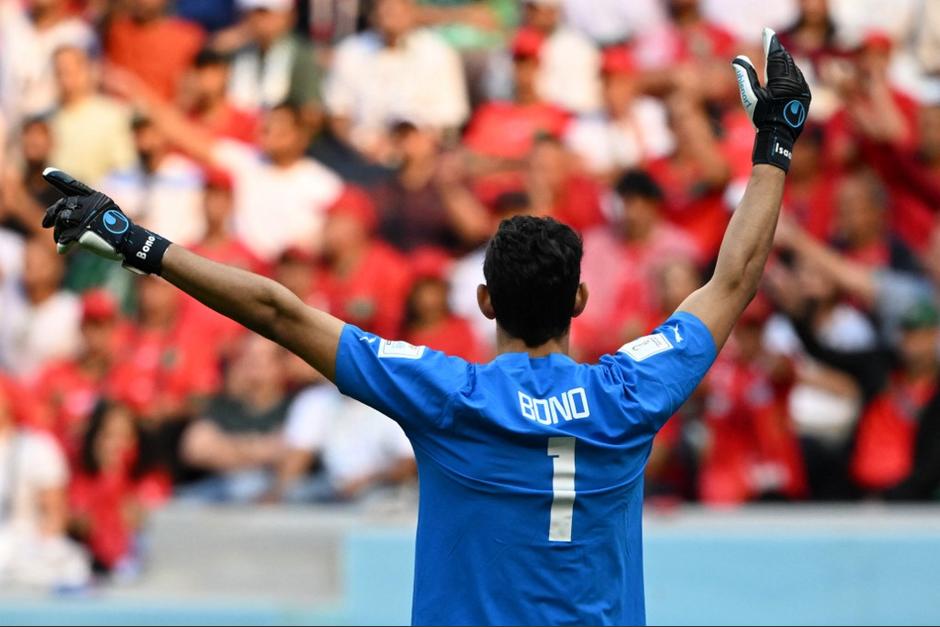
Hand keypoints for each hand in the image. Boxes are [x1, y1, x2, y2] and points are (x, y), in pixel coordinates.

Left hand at [41, 168, 169, 274]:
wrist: (130, 243)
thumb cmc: (119, 231)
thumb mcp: (106, 214)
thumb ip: (88, 211)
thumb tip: (65, 219)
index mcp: (96, 198)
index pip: (74, 186)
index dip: (59, 178)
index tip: (46, 172)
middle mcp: (90, 204)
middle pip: (63, 204)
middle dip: (52, 214)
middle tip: (46, 223)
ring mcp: (86, 217)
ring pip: (62, 220)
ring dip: (57, 231)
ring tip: (58, 239)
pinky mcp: (83, 231)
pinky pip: (65, 236)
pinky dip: (62, 244)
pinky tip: (62, 250)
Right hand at [732, 28, 811, 171]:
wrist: (778, 136)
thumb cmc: (761, 117)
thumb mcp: (750, 96)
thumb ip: (745, 75)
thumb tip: (738, 58)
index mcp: (780, 80)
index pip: (774, 55)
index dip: (770, 42)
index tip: (767, 32)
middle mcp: (794, 81)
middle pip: (785, 59)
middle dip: (777, 50)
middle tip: (771, 41)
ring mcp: (802, 88)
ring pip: (794, 68)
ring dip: (785, 60)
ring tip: (778, 54)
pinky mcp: (806, 95)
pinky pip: (799, 77)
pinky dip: (792, 71)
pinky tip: (788, 71)